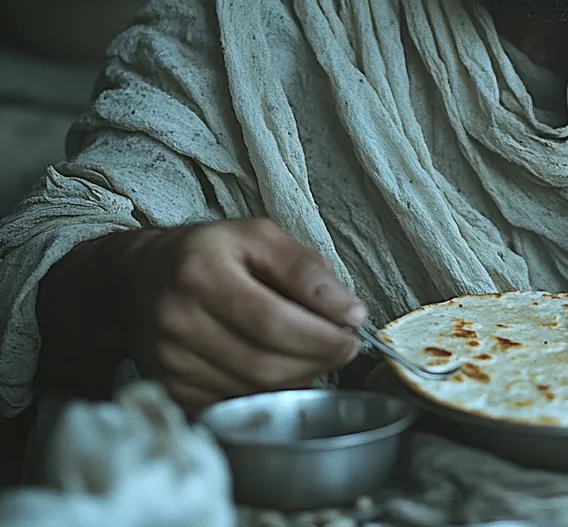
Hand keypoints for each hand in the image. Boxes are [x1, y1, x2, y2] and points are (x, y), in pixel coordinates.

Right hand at [121, 218, 365, 414]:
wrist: (138, 280)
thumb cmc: (208, 253)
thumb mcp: (258, 236)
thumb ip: (306, 269)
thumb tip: (349, 311)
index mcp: (201, 274)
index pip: (273, 321)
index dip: (322, 333)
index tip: (354, 328)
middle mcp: (179, 323)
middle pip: (267, 363)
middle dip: (319, 358)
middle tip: (343, 344)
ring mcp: (171, 364)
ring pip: (256, 389)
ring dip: (301, 375)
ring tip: (315, 351)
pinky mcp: (172, 391)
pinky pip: (237, 404)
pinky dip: (271, 391)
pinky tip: (282, 365)